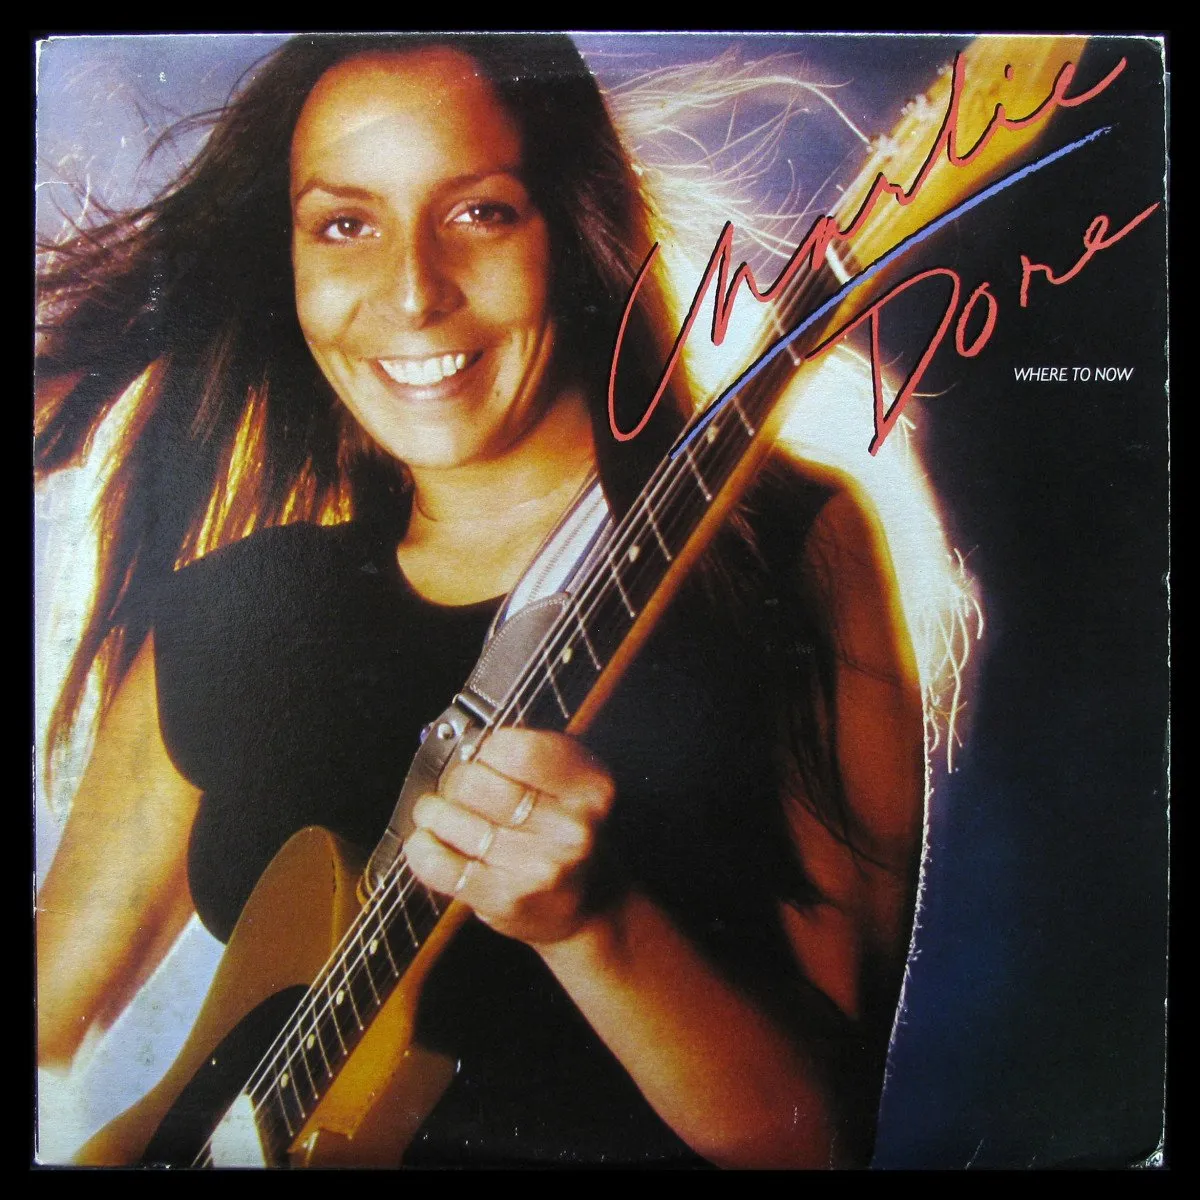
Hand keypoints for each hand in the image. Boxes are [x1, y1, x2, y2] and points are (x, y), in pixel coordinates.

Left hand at [403, 728, 615, 946]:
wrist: (587, 902)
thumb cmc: (563, 831)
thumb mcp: (569, 782)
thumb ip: (530, 754)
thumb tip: (467, 746)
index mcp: (590, 787)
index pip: (517, 750)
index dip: (490, 750)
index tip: (488, 758)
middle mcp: (571, 828)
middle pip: (475, 783)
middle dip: (458, 782)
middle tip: (463, 791)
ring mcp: (540, 868)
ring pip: (451, 819)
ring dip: (434, 814)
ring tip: (443, 817)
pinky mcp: (506, 900)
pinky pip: (438, 864)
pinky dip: (422, 849)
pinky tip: (430, 842)